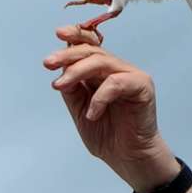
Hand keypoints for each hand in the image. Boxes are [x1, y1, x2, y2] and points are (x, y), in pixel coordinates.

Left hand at [44, 35, 191, 192]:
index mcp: (101, 73)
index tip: (58, 33)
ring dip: (77, 72)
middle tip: (48, 63)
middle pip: (92, 51)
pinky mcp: (142, 87)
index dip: (75, 35)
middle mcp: (116, 70)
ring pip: (102, 62)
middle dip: (68, 55)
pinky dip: (100, 96)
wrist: (128, 158)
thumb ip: (72, 90)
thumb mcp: (80, 110)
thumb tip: (59, 70)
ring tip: (61, 86)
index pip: (89, 46)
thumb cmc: (108, 136)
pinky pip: (117, 82)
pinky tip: (93, 113)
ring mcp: (131, 76)